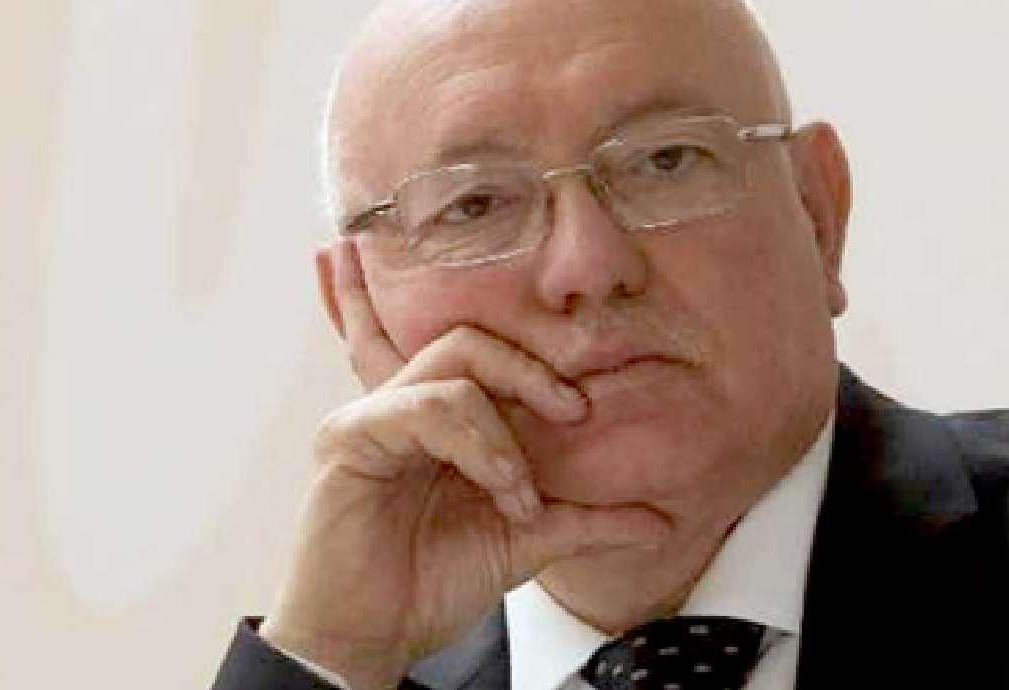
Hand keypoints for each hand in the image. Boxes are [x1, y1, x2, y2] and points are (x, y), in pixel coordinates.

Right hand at [260, 238, 667, 689]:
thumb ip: (588, 522)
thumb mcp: (528, 543)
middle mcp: (409, 406)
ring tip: (520, 492)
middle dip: (531, 371)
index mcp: (448, 421)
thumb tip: (662, 521)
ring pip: (452, 370)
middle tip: (574, 412)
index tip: (587, 410)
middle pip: (471, 342)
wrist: (373, 638)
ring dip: (504, 433)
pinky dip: (473, 444)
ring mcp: (376, 417)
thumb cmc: (432, 584)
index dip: (544, 372)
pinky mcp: (347, 437)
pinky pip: (418, 409)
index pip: (495, 359)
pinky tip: (496, 487)